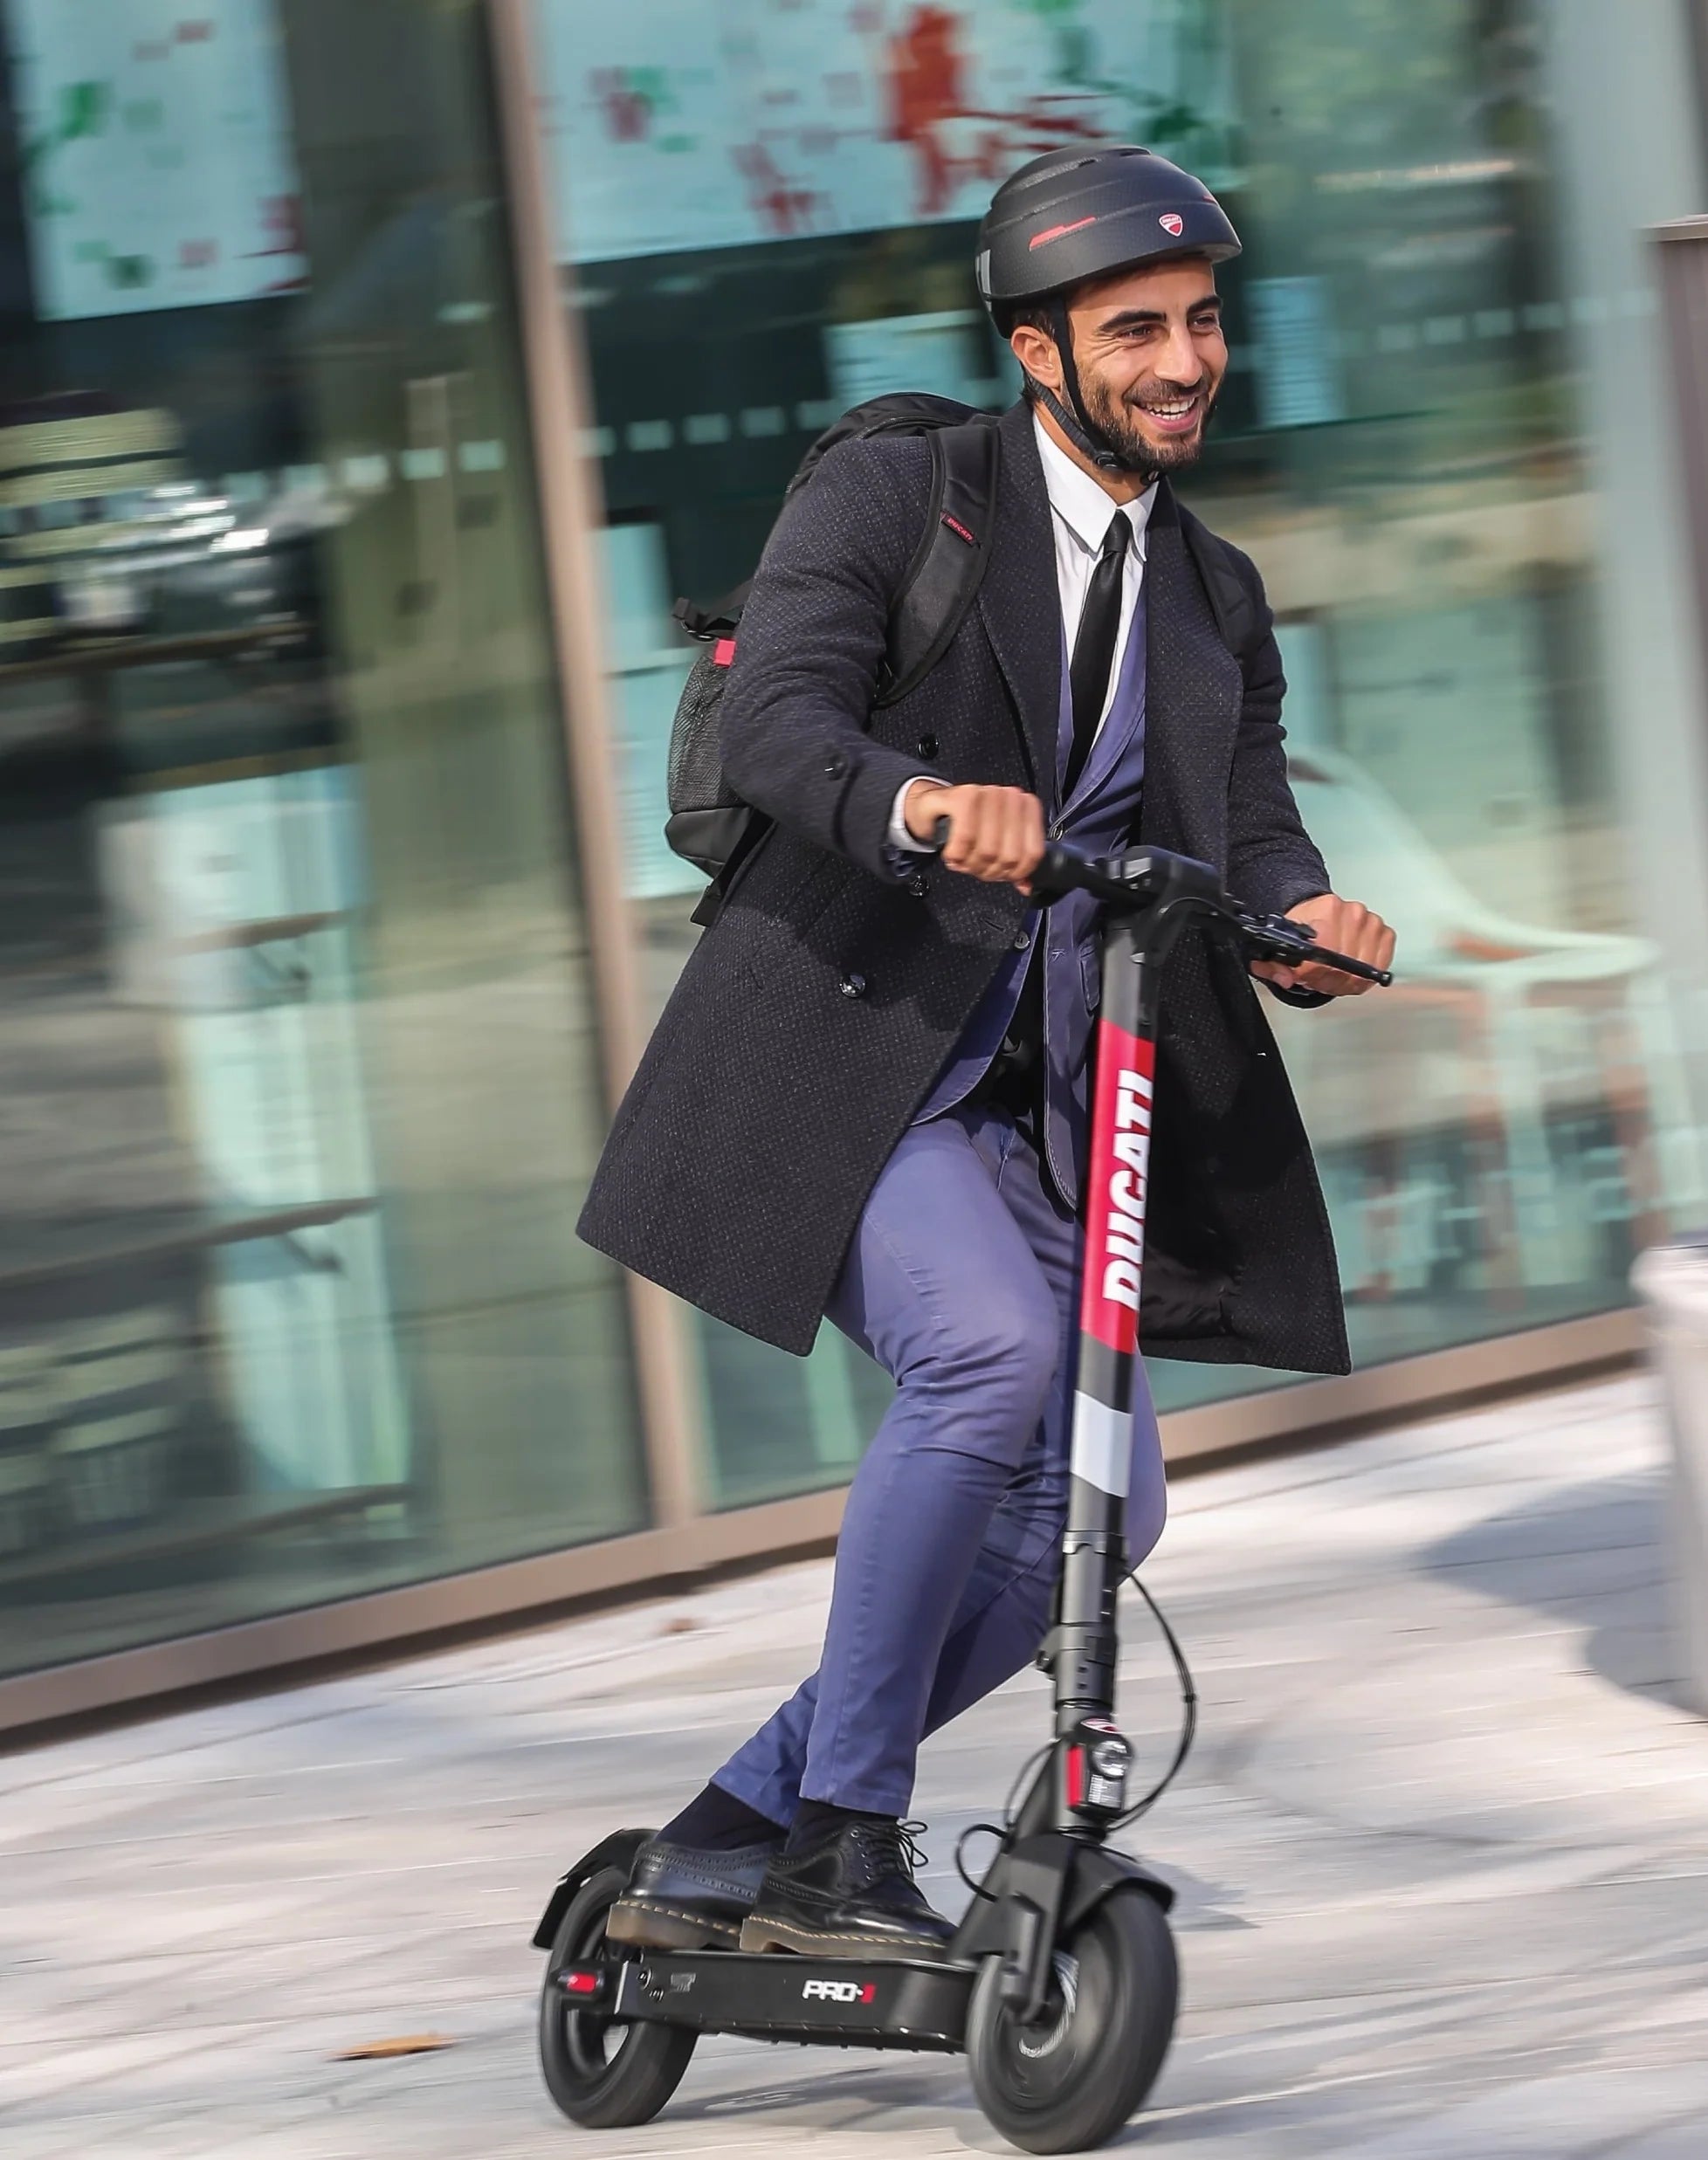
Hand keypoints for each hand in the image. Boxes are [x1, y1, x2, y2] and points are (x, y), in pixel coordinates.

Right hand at [905, 779, 1045, 889]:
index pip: (1033, 852)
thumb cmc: (967, 823)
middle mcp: (1010, 797)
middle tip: (976, 867)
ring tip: (963, 861)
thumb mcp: (996, 843)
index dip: (1017, 873)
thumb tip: (1025, 887)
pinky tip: (952, 853)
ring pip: (988, 850)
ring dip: (971, 865)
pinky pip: (966, 838)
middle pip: (1010, 856)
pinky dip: (956, 854)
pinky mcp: (963, 797)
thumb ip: (1014, 864)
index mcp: (1025, 806)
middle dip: (990, 871)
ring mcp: (987, 794)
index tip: (1003, 875)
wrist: (934, 805)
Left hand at [1251, 893, 1394, 996]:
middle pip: (1342, 966)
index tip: (1304, 976)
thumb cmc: (1303, 927)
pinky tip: (1350, 970)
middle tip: (1316, 977)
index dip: (1311, 973)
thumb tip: (1284, 978)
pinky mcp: (1385, 934)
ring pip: (1361, 972)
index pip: (1322, 953)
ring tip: (1332, 973)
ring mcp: (1371, 923)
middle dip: (1326, 980)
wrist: (1320, 912)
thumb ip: (1274, 964)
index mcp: (1325, 909)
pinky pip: (1379, 967)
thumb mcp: (1280, 942)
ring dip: (1345, 981)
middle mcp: (1352, 913)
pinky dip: (1364, 977)